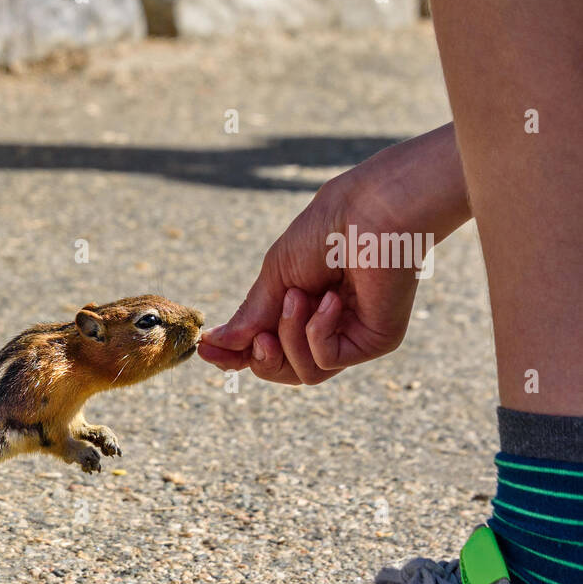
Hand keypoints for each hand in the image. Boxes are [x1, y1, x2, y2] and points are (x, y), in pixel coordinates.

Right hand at [199, 124, 470, 384]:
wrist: (369, 209)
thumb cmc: (325, 230)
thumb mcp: (274, 276)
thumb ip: (249, 317)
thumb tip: (212, 345)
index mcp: (305, 310)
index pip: (267, 350)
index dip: (235, 357)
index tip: (206, 349)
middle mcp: (331, 328)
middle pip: (284, 372)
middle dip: (263, 358)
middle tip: (260, 336)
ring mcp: (354, 336)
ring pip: (305, 374)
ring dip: (289, 336)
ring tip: (299, 297)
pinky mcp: (377, 340)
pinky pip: (327, 360)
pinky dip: (316, 332)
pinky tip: (328, 299)